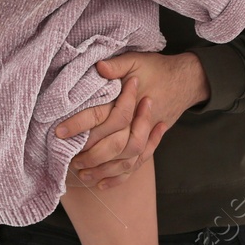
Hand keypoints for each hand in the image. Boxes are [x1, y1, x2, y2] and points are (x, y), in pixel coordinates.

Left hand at [52, 53, 203, 189]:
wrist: (186, 80)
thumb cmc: (157, 69)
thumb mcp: (136, 60)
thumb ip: (117, 66)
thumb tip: (98, 67)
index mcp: (132, 103)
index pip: (102, 117)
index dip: (79, 124)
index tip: (59, 131)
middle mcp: (140, 123)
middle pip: (113, 146)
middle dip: (90, 155)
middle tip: (68, 158)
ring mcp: (147, 136)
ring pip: (124, 162)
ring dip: (102, 170)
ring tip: (81, 173)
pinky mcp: (149, 143)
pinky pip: (135, 167)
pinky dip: (118, 178)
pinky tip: (101, 184)